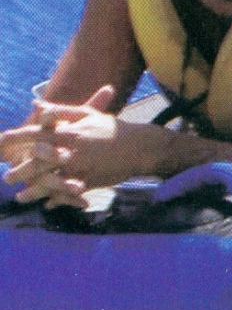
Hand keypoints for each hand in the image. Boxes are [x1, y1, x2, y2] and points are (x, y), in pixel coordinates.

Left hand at [1, 86, 168, 205]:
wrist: (140, 147)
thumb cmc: (112, 128)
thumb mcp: (88, 114)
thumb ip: (60, 110)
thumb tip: (35, 105)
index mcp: (70, 132)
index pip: (36, 134)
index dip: (16, 138)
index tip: (0, 142)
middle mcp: (72, 151)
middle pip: (38, 163)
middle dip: (20, 171)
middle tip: (7, 178)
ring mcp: (81, 168)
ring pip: (50, 182)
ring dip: (33, 191)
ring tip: (21, 197)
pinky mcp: (90, 182)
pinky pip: (68, 193)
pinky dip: (57, 200)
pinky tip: (48, 204)